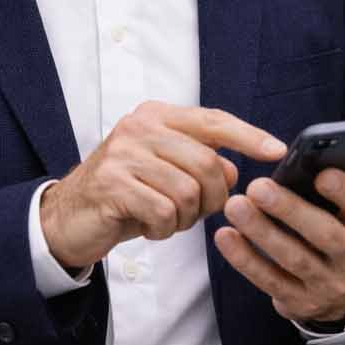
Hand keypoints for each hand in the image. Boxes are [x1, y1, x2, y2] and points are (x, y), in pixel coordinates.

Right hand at [40, 102, 287, 269]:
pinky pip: (164, 212)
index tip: (277, 151)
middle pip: (207, 163)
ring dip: (185, 218)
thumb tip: (232, 170)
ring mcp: (124, 153)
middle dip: (213, 198)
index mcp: (158, 116)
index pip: (214, 120)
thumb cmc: (126, 194)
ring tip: (166, 219)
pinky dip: (164, 229)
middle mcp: (140, 126)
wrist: (68, 218)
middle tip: (195, 213)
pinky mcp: (112, 184)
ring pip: (188, 191)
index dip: (249, 136)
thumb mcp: (166, 172)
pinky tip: (149, 227)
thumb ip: (200, 164)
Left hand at [213, 155, 344, 325]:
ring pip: (293, 258)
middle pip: (326, 234)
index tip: (321, 173)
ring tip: (235, 206)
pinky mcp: (300, 302)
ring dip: (262, 232)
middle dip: (291, 210)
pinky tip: (225, 236)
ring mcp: (328, 285)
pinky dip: (245, 259)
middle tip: (258, 186)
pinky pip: (269, 280)